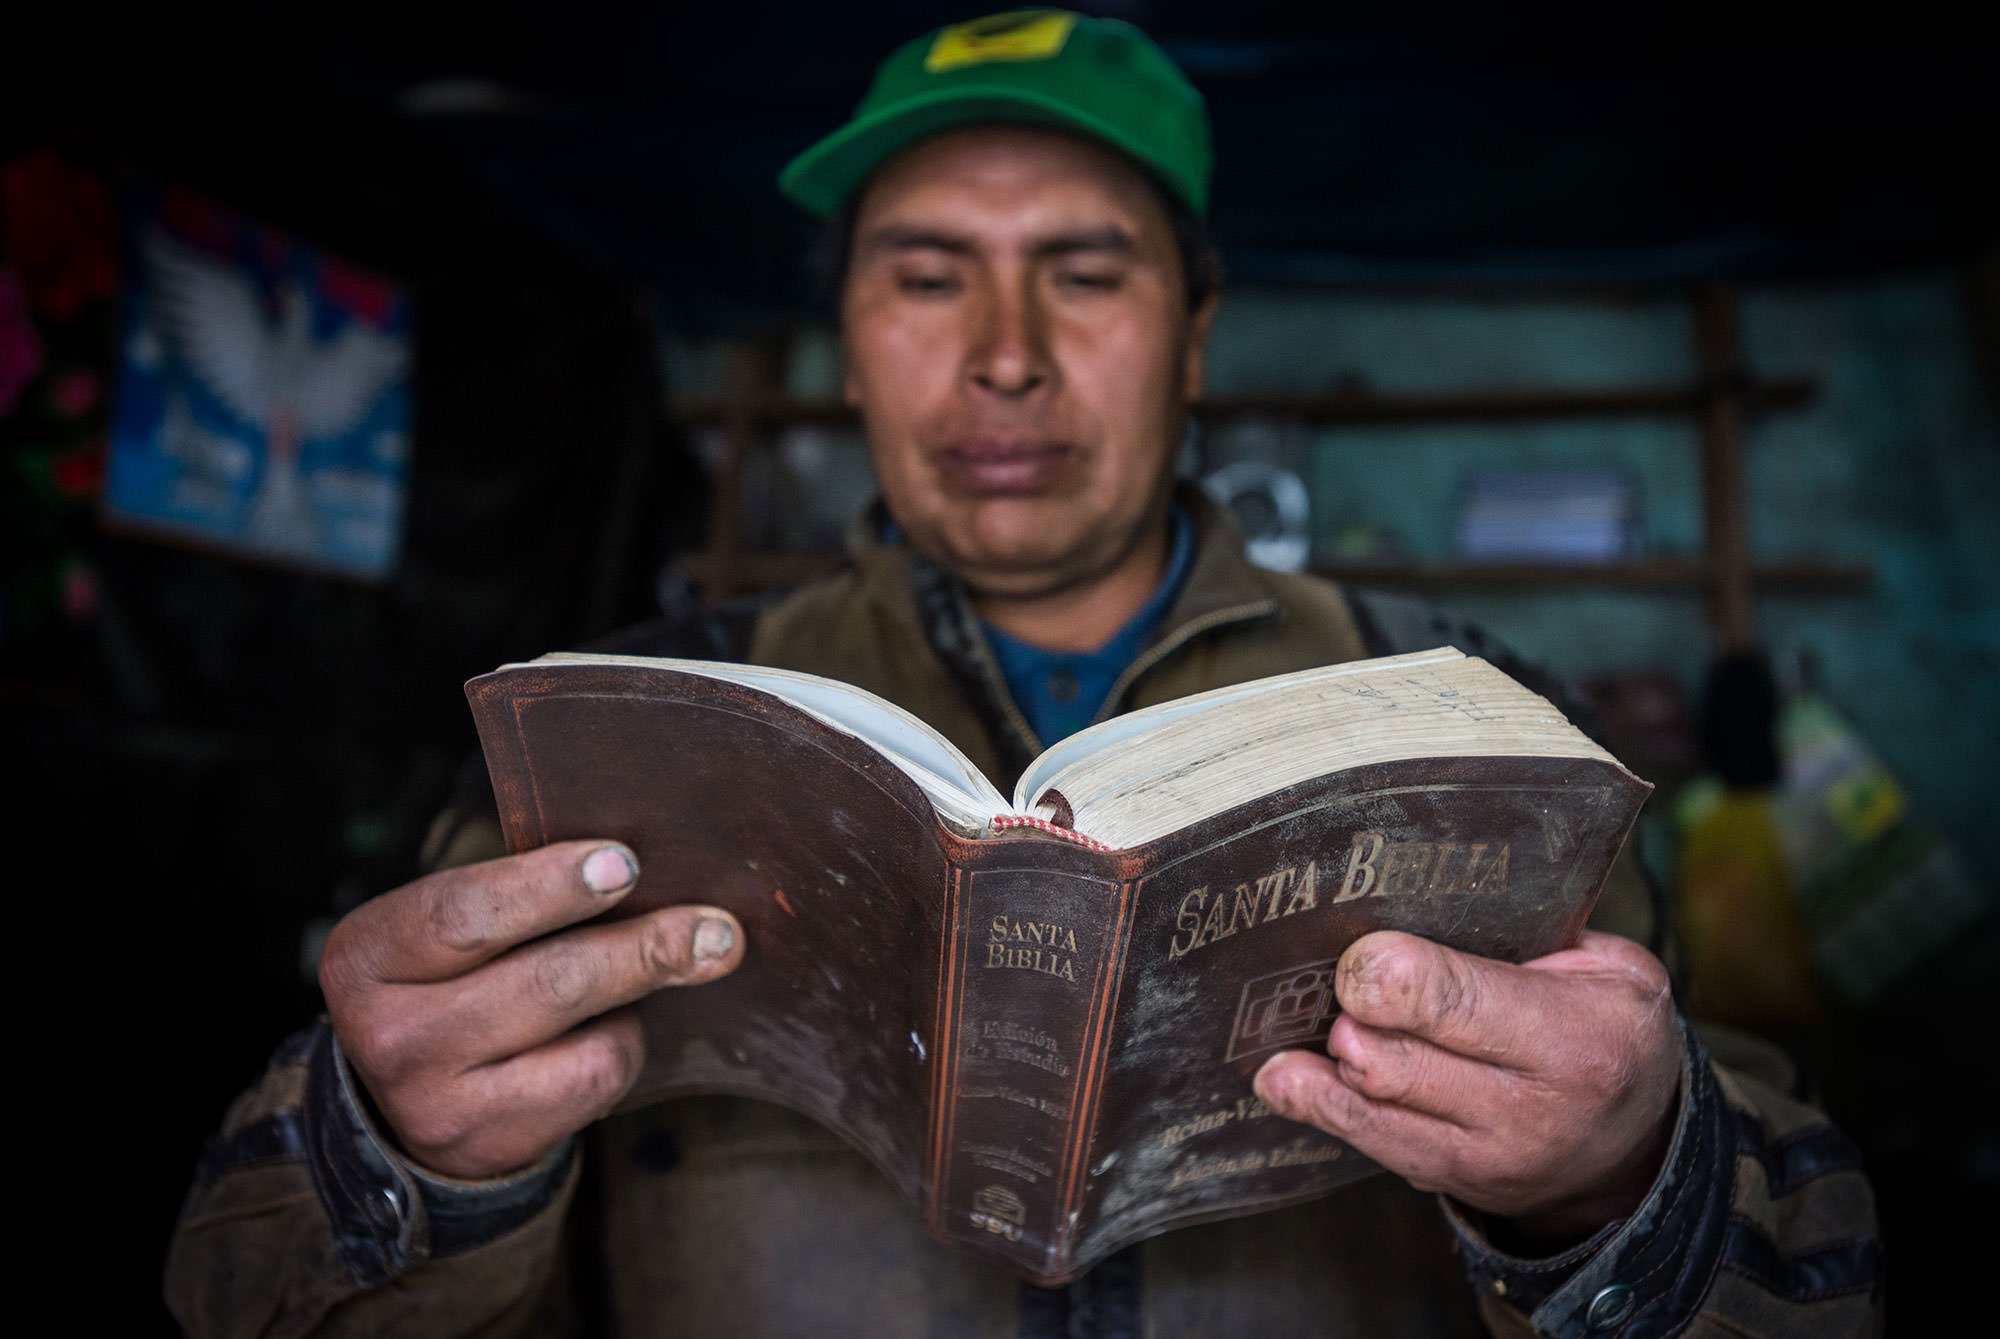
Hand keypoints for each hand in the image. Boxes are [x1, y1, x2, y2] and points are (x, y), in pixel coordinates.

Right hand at [319, 840, 743, 1180]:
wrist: (406, 1103)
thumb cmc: (453, 979)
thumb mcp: (453, 929)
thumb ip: (520, 895)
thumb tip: (643, 866)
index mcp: (368, 954)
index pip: (465, 913)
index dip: (551, 886)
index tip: (626, 862)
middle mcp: (387, 1033)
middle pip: (545, 978)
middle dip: (643, 946)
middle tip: (715, 927)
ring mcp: (434, 1101)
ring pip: (583, 1032)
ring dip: (645, 987)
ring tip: (689, 954)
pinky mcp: (489, 1143)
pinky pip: (595, 1075)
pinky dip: (623, 1042)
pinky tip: (615, 1024)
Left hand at [1253, 929, 1680, 1243]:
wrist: (1640, 1146)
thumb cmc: (1611, 1031)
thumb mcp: (1610, 968)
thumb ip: (1526, 938)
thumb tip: (1421, 902)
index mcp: (1574, 1039)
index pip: (1453, 1003)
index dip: (1386, 972)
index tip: (1358, 951)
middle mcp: (1529, 1110)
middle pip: (1394, 1059)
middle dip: (1350, 1013)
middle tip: (1339, 982)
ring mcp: (1486, 1158)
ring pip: (1368, 1106)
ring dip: (1325, 1060)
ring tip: (1311, 1021)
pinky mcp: (1451, 1181)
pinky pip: (1367, 1143)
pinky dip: (1317, 1104)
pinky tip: (1285, 1075)